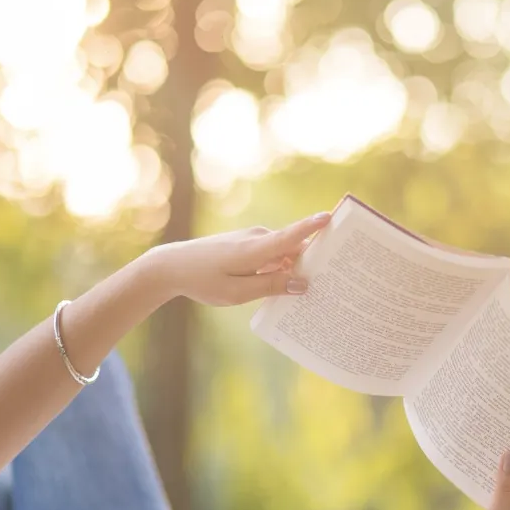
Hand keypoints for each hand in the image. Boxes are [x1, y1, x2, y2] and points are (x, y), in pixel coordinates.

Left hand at [142, 212, 330, 306]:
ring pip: (285, 251)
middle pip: (295, 246)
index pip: (290, 236)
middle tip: (337, 275)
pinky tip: (287, 284)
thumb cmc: (203, 281)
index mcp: (256, 249)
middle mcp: (257, 238)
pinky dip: (283, 266)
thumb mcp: (237, 292)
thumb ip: (271, 286)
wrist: (172, 266)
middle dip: (315, 258)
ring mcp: (253, 239)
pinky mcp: (248, 244)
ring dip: (298, 266)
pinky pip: (274, 254)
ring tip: (316, 285)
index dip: (312, 227)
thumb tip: (303, 284)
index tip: (332, 217)